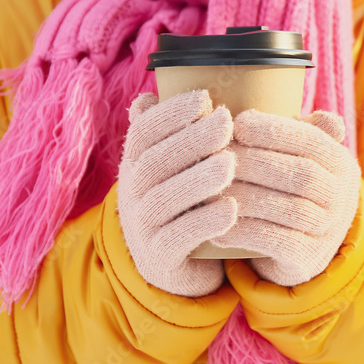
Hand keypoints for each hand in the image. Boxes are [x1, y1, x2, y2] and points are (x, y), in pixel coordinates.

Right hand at [117, 90, 237, 296]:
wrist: (178, 269)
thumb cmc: (186, 205)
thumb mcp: (177, 170)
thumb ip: (178, 136)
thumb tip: (172, 95)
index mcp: (136, 165)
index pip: (143, 133)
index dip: (171, 113)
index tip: (204, 97)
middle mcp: (132, 194)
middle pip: (154, 162)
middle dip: (191, 139)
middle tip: (226, 122)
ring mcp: (142, 228)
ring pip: (165, 199)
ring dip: (199, 179)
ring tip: (231, 163)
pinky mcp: (159, 258)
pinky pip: (177, 239)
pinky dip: (204, 222)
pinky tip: (231, 209)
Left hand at [211, 109, 361, 286]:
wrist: (299, 250)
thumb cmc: (287, 190)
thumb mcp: (296, 158)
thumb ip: (293, 131)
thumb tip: (296, 112)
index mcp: (341, 164)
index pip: (313, 142)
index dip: (276, 131)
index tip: (238, 123)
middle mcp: (342, 197)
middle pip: (301, 175)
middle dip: (255, 162)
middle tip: (216, 155)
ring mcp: (328, 231)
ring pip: (289, 210)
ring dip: (245, 197)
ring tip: (209, 189)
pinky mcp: (308, 259)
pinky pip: (278, 244)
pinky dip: (245, 233)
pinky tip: (216, 226)